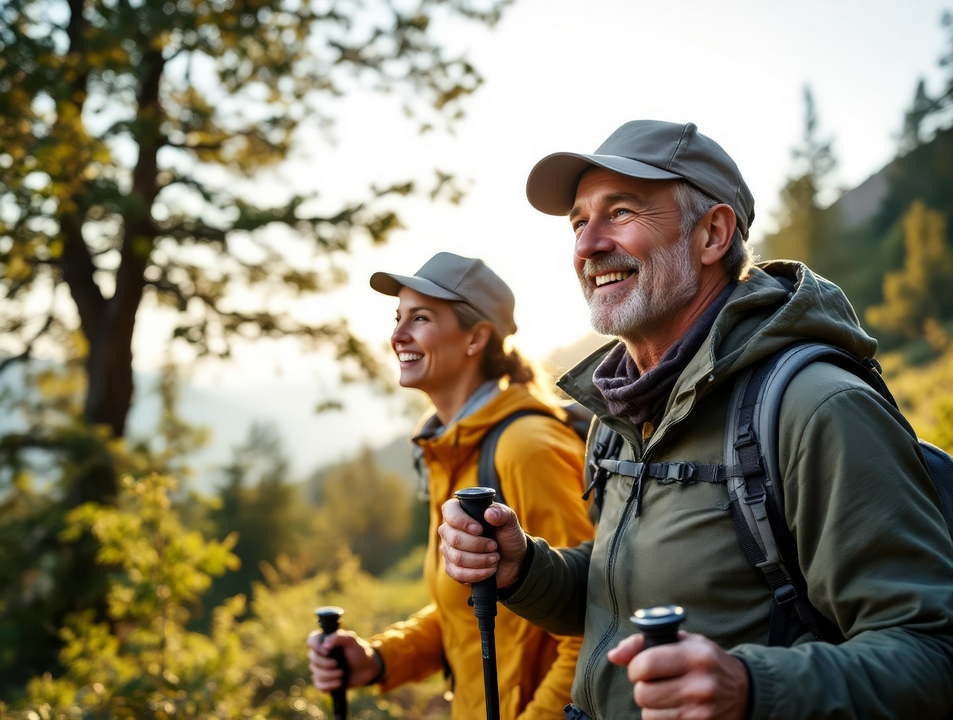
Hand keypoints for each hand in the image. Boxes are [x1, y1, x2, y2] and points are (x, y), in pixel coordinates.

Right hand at [306, 630, 379, 689]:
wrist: (366, 668)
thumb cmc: (358, 652)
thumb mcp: (352, 641)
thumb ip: (339, 637)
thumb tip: (325, 645)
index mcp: (325, 641)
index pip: (311, 641)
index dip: (316, 646)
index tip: (327, 651)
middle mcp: (320, 654)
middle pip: (312, 659)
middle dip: (325, 664)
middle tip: (338, 665)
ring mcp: (320, 668)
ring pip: (316, 673)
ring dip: (329, 675)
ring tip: (342, 674)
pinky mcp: (324, 681)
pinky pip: (319, 685)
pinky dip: (328, 685)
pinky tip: (339, 683)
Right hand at [438, 499, 527, 587]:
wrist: (512, 561)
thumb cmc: (507, 536)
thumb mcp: (509, 522)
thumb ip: (502, 514)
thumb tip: (489, 513)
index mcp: (460, 512)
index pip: (449, 511)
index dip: (462, 521)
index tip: (480, 530)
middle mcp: (449, 530)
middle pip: (454, 539)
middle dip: (478, 545)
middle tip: (494, 546)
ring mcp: (448, 550)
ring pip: (458, 558)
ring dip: (481, 560)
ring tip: (495, 558)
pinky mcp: (452, 569)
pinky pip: (458, 573)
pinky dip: (477, 573)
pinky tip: (490, 570)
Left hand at [607, 631, 748, 719]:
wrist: (744, 690)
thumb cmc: (706, 661)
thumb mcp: (683, 641)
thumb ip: (644, 643)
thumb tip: (614, 655)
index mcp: (695, 656)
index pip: (644, 665)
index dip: (635, 667)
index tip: (642, 667)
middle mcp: (700, 685)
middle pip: (642, 694)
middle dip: (642, 687)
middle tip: (654, 682)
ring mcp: (701, 712)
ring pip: (648, 715)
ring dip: (651, 705)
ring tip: (667, 694)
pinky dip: (661, 718)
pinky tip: (674, 707)